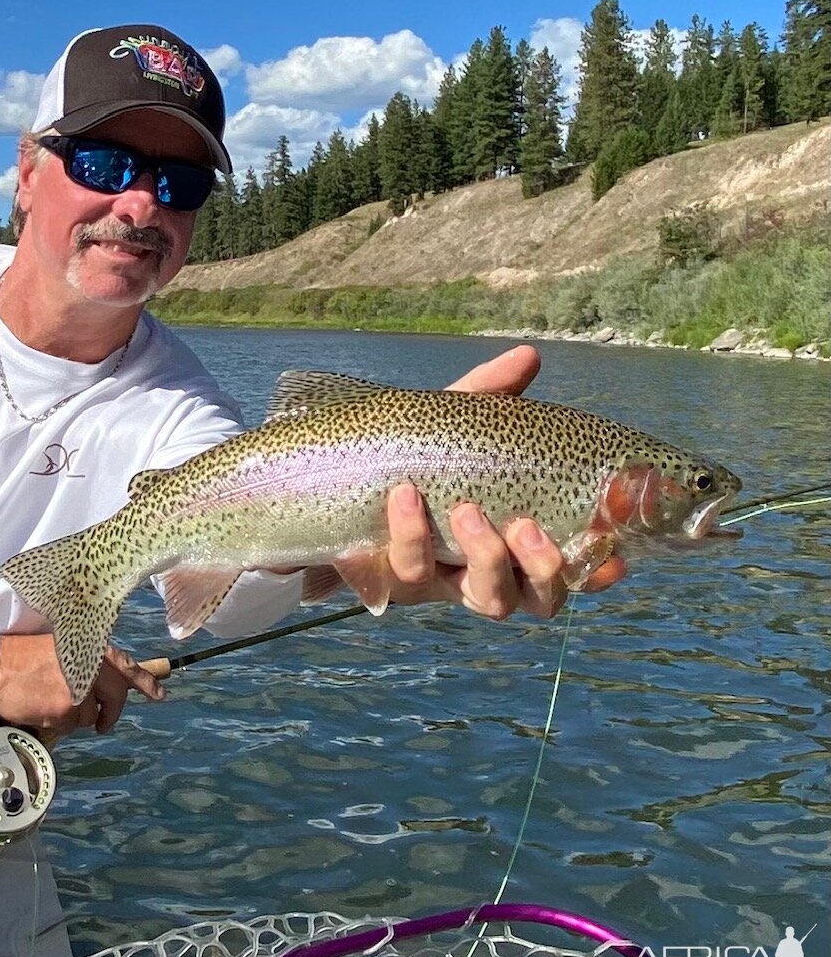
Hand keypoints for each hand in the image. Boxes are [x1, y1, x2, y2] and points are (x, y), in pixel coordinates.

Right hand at [0, 636, 164, 736]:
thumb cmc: (23, 658)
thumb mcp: (63, 649)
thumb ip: (87, 663)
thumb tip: (106, 686)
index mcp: (92, 648)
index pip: (128, 666)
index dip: (147, 682)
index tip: (160, 696)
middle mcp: (91, 665)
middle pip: (117, 697)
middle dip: (111, 713)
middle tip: (103, 722)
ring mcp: (80, 687)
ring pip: (91, 715)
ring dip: (75, 715)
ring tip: (50, 700)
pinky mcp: (66, 708)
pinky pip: (71, 726)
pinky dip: (59, 723)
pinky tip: (41, 708)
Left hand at [382, 345, 625, 615]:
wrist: (341, 475)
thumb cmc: (418, 454)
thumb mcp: (456, 421)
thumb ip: (492, 393)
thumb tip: (529, 356)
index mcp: (521, 540)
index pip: (574, 569)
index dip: (597, 570)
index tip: (614, 554)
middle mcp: (495, 573)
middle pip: (542, 600)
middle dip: (544, 569)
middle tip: (527, 527)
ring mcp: (449, 584)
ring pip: (489, 599)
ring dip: (485, 557)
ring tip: (466, 511)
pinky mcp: (400, 583)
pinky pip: (411, 571)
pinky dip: (411, 533)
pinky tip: (404, 498)